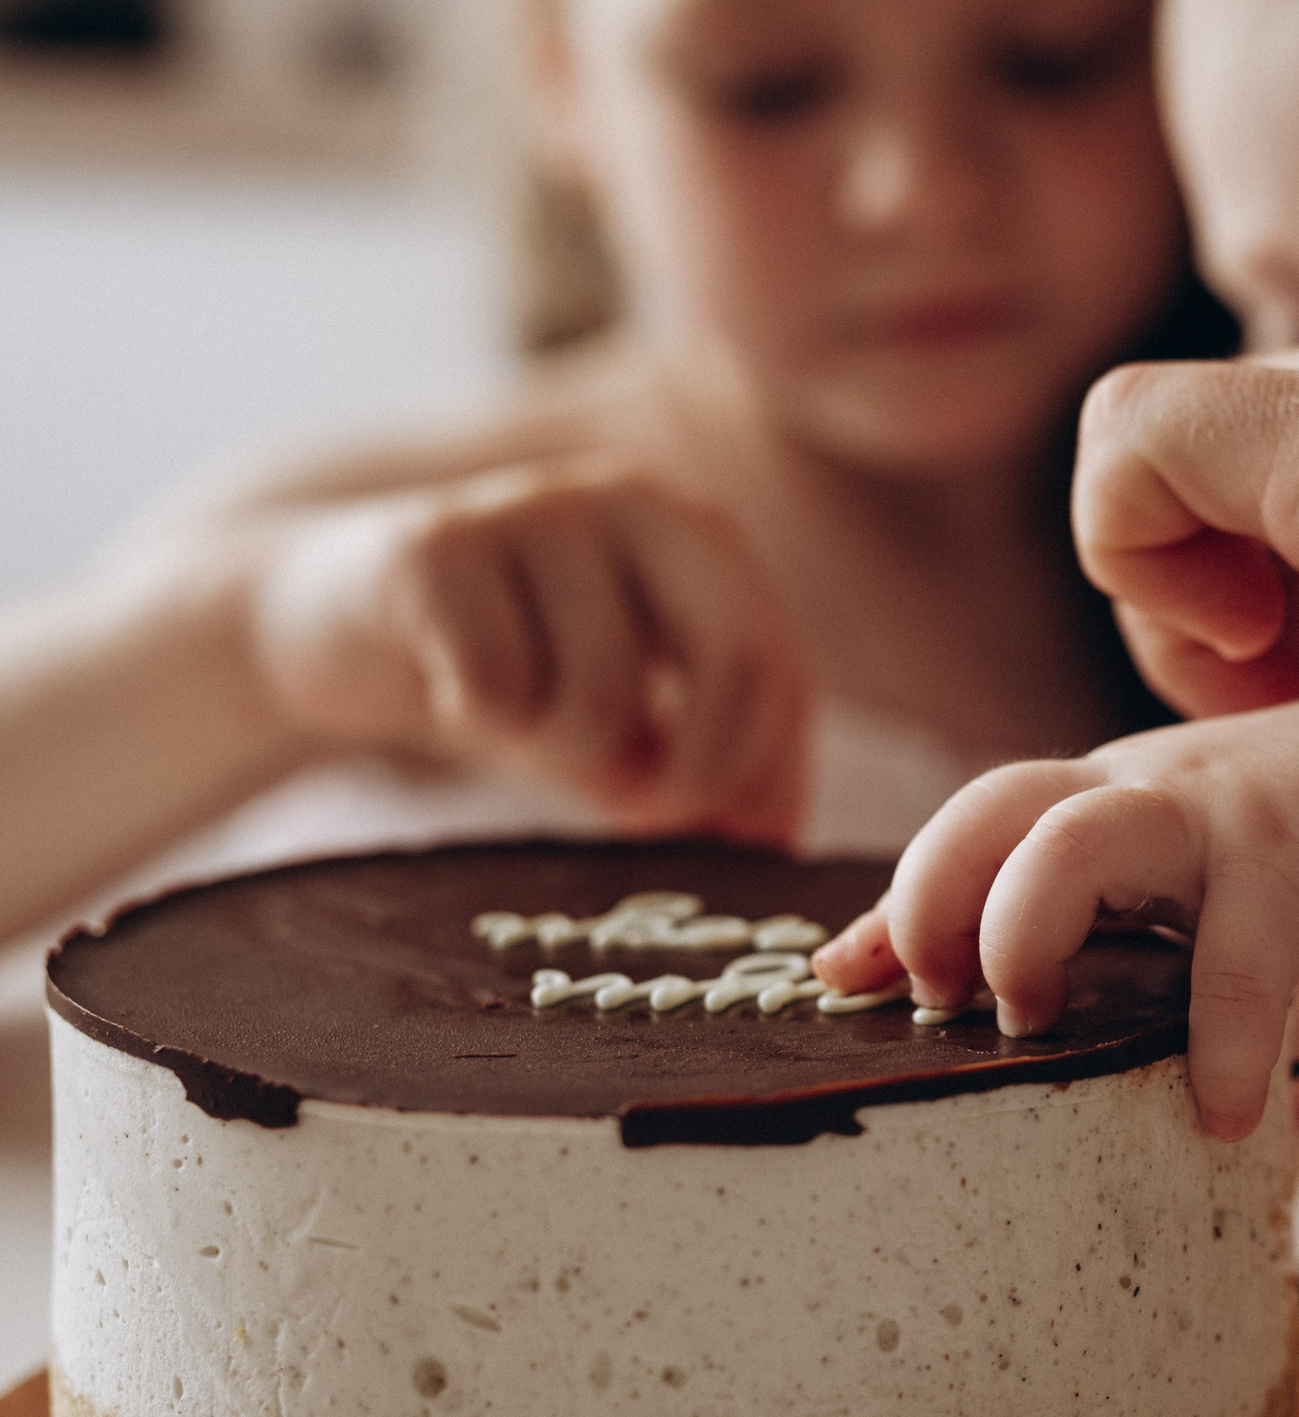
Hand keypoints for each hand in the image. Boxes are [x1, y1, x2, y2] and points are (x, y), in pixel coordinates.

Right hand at [245, 461, 808, 841]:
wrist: (333, 623)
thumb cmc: (509, 673)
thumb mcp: (624, 715)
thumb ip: (702, 758)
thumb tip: (772, 843)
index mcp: (699, 535)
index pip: (781, 671)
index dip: (768, 779)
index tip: (741, 849)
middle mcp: (634, 499)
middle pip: (735, 663)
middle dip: (698, 776)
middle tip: (641, 820)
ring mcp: (535, 507)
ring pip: (607, 696)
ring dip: (564, 757)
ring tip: (519, 729)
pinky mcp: (437, 543)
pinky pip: (500, 688)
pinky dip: (479, 721)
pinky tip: (449, 690)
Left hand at [812, 694, 1298, 1136]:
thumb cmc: (1269, 854)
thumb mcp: (1149, 875)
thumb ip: (1047, 913)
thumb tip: (882, 976)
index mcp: (1091, 796)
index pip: (965, 825)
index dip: (898, 905)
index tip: (841, 986)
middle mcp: (1134, 791)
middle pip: (994, 804)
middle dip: (938, 901)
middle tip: (950, 1002)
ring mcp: (1211, 815)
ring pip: (1077, 842)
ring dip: (1025, 933)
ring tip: (1035, 1030)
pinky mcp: (1297, 858)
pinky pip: (1241, 958)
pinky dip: (1223, 1046)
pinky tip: (1219, 1116)